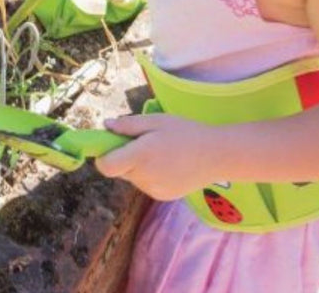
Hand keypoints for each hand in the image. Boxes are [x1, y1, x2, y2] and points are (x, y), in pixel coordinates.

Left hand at [94, 114, 213, 199]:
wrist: (216, 155)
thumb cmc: (185, 132)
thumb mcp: (156, 121)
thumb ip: (129, 125)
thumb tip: (106, 125)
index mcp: (140, 156)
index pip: (106, 166)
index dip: (103, 155)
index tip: (110, 144)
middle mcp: (144, 177)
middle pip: (119, 170)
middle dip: (123, 156)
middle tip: (142, 142)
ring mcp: (153, 190)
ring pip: (132, 177)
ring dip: (137, 166)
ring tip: (159, 152)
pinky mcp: (162, 196)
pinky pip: (145, 184)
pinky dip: (149, 175)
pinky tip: (168, 164)